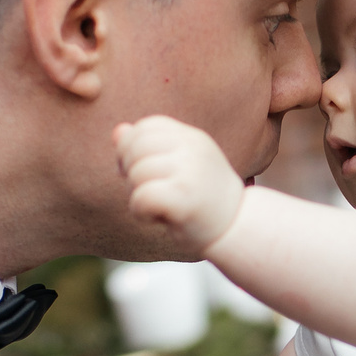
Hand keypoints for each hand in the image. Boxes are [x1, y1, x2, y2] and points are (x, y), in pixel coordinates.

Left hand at [115, 116, 246, 256]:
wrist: (237, 228)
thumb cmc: (204, 200)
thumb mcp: (180, 166)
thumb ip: (149, 147)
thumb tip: (118, 132)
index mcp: (192, 137)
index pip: (146, 127)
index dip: (131, 148)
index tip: (138, 170)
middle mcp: (192, 149)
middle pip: (135, 147)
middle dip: (130, 171)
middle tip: (148, 191)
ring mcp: (190, 171)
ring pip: (136, 173)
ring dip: (137, 194)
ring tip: (158, 206)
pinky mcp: (184, 198)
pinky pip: (141, 197)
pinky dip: (141, 212)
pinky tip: (159, 218)